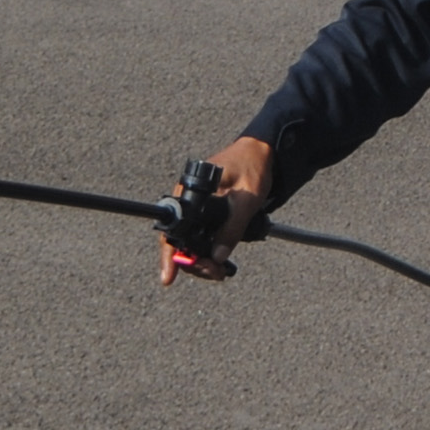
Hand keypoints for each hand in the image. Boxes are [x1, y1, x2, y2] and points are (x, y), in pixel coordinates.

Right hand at [159, 137, 273, 283]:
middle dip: (192, 263)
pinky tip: (218, 262)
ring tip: (219, 271)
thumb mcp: (245, 201)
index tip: (169, 276)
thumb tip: (217, 257)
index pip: (174, 229)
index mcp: (191, 191)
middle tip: (214, 274)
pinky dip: (206, 253)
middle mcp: (188, 200)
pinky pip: (199, 237)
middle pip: (178, 241)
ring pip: (189, 243)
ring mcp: (196, 207)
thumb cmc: (252, 168)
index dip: (170, 255)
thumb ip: (232, 229)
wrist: (261, 154)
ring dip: (200, 261)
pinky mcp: (205, 213)